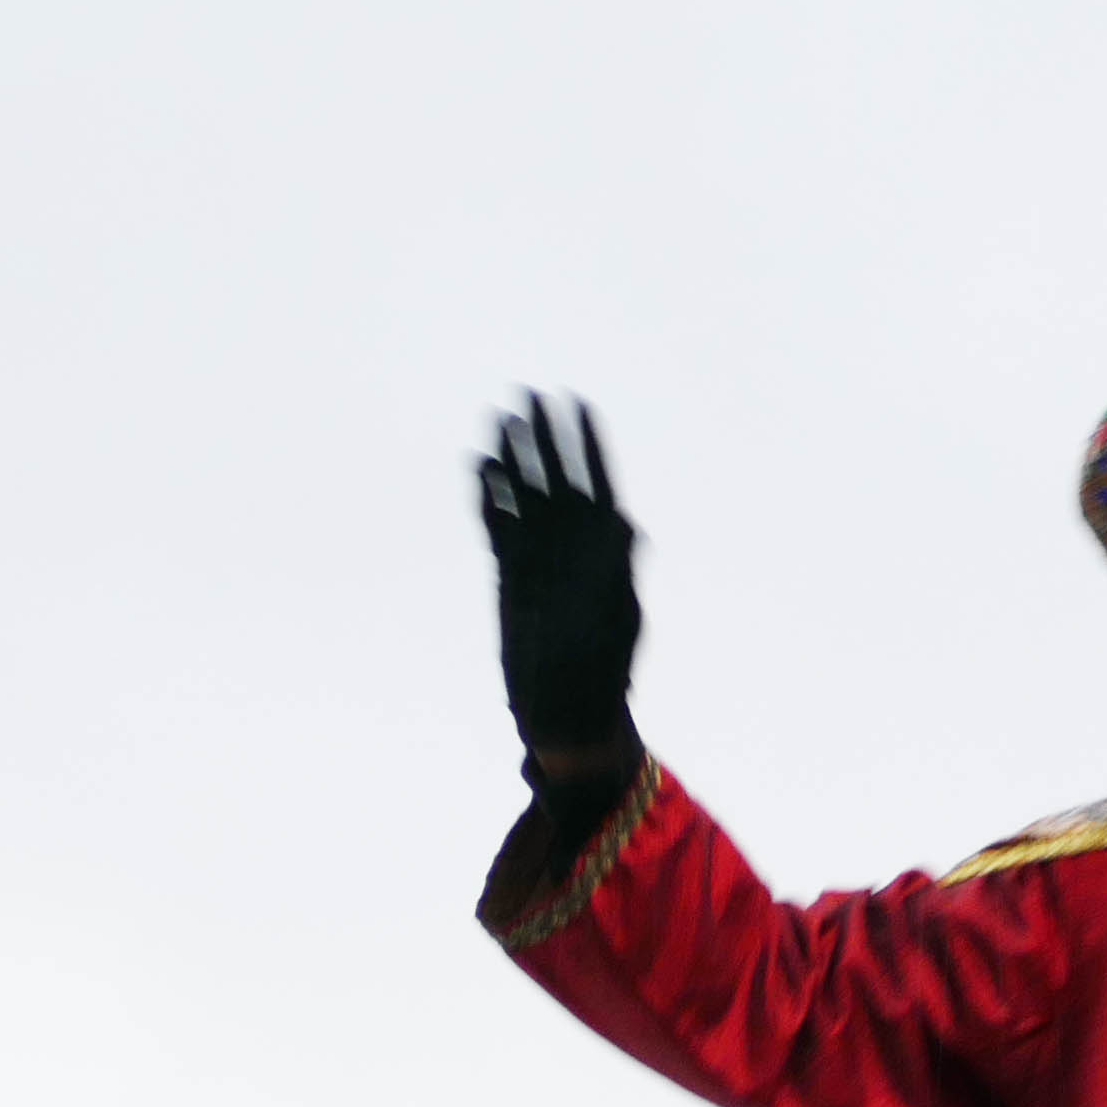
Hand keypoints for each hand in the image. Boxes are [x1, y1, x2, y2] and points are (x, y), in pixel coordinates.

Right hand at [477, 394, 641, 771]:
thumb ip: (616, 568)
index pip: (597, 482)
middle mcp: (571, 547)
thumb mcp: (616, 619)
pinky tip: (481, 467)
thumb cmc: (600, 672)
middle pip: (557, 478)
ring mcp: (540, 559)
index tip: (578, 404)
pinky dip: (490, 497)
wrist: (567, 711)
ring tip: (501, 419)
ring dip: (514, 459)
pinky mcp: (511, 575)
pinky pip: (498, 525)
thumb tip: (624, 523)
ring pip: (524, 496)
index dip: (589, 444)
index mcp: (605, 551)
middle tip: (531, 395)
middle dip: (547, 439)